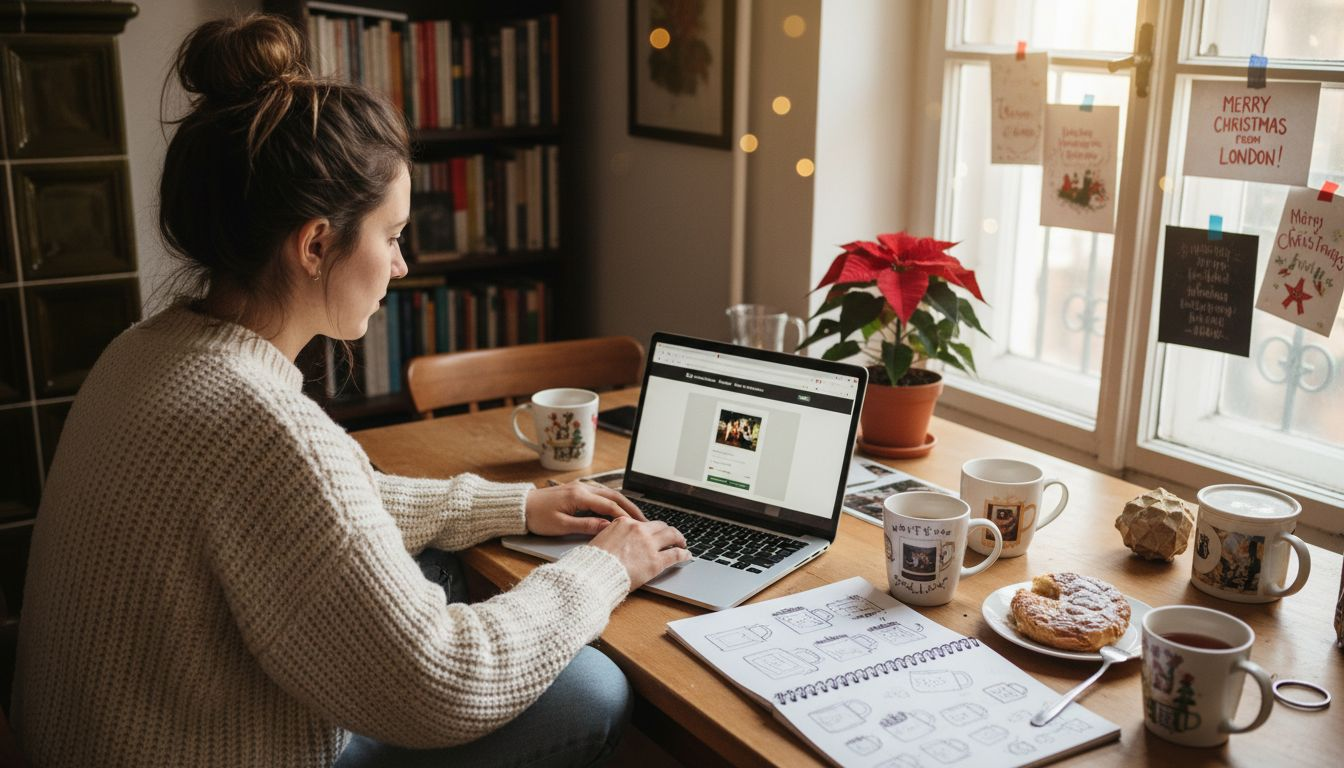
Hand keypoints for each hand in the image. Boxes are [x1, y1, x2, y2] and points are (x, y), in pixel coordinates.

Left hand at [524, 482, 647, 536]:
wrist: (521, 507)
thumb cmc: (537, 517)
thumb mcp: (561, 526)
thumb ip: (586, 525)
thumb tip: (607, 528)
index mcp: (579, 495)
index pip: (609, 505)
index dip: (625, 515)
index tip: (637, 525)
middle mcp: (582, 487)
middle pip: (614, 496)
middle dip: (630, 508)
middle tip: (644, 520)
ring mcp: (581, 487)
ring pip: (609, 493)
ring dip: (624, 504)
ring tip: (635, 516)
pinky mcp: (578, 490)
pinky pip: (601, 494)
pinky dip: (613, 501)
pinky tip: (618, 510)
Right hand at [588, 516, 691, 588]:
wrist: (594, 575)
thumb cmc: (593, 562)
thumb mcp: (599, 539)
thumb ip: (612, 535)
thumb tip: (616, 539)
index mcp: (623, 523)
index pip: (642, 522)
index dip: (650, 529)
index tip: (653, 533)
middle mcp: (638, 530)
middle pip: (660, 526)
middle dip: (667, 530)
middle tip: (672, 537)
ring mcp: (648, 545)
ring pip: (672, 535)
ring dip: (679, 538)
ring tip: (682, 543)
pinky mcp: (656, 561)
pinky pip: (676, 554)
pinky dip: (684, 554)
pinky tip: (687, 555)